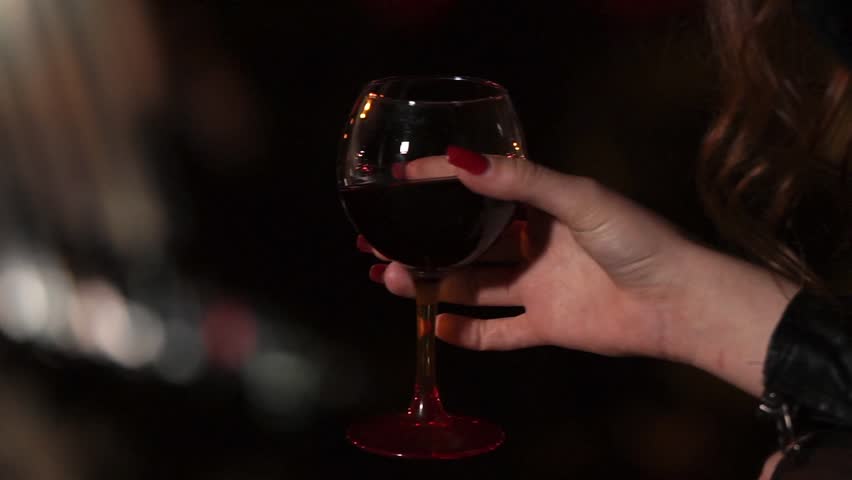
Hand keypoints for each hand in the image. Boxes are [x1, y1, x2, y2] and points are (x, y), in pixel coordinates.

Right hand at [362, 147, 796, 394]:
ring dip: (432, 284)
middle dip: (423, 242)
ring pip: (472, 285)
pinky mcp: (546, 325)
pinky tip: (435, 324)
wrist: (679, 302)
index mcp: (542, 206)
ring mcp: (537, 287)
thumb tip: (460, 160)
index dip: (440, 182)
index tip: (400, 179)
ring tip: (389, 278)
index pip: (480, 189)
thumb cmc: (636, 239)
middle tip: (378, 243)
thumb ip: (521, 181)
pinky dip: (467, 332)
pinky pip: (498, 331)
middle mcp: (534, 245)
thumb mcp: (578, 198)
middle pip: (465, 243)